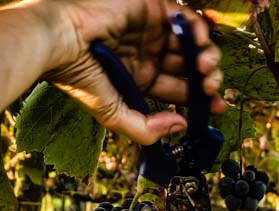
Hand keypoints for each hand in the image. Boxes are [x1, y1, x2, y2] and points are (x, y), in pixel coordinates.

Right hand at [39, 0, 224, 143]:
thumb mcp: (113, 114)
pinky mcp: (153, 9)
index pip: (180, 90)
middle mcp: (150, 55)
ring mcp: (153, 32)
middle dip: (208, 80)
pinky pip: (186, 18)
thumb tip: (181, 125)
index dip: (202, 99)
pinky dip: (200, 30)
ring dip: (208, 57)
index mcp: (142, 79)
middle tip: (211, 87)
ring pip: (194, 45)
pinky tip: (201, 43)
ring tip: (206, 68)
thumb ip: (146, 129)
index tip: (218, 107)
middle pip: (192, 69)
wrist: (60, 40)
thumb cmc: (78, 76)